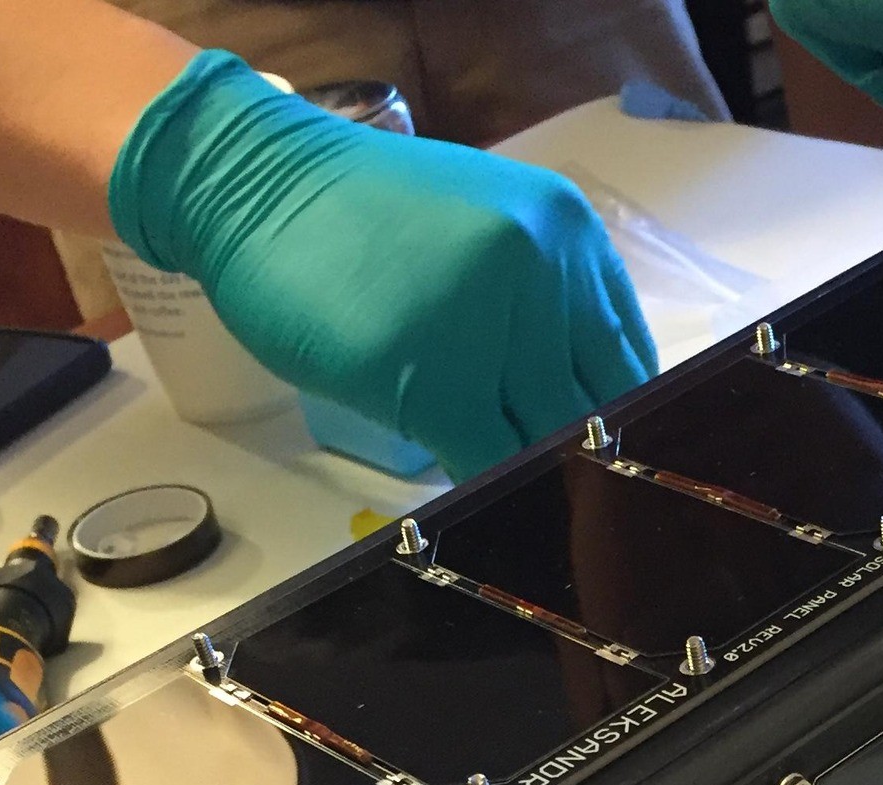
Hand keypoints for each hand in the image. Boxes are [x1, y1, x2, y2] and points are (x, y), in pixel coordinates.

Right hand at [110, 51, 657, 480]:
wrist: (252, 182)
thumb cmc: (357, 215)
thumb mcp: (484, 228)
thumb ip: (541, 298)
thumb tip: (578, 397)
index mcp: (569, 232)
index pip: (631, 358)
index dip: (621, 423)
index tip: (602, 460)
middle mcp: (545, 270)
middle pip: (598, 405)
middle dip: (582, 459)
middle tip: (567, 501)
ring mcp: (489, 324)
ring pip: (546, 439)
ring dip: (533, 479)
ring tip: (520, 504)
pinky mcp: (431, 378)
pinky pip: (487, 462)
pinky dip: (489, 492)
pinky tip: (478, 504)